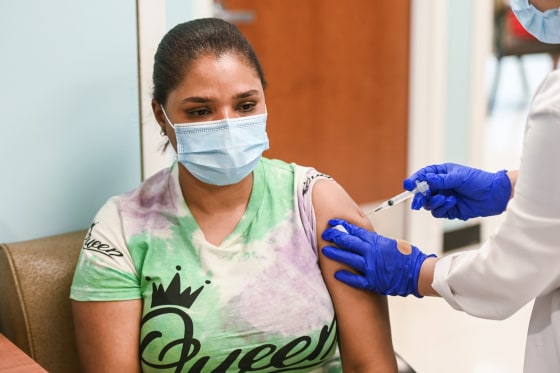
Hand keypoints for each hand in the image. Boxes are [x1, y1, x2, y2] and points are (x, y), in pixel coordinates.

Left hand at [321, 219, 435, 296]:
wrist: (418, 273)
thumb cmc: (406, 257)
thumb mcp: (391, 243)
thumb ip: (375, 241)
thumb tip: (362, 237)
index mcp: (377, 242)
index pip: (355, 231)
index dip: (342, 226)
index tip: (332, 223)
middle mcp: (372, 253)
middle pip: (349, 242)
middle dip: (335, 237)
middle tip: (324, 233)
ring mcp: (372, 267)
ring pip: (349, 259)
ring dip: (336, 254)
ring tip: (325, 251)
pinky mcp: (373, 282)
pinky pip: (356, 280)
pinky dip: (346, 277)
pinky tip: (336, 275)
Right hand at [404, 163, 511, 219]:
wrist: (495, 196)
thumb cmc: (480, 181)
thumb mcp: (459, 177)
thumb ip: (442, 180)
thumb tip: (427, 179)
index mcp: (441, 174)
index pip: (423, 176)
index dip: (414, 181)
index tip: (408, 185)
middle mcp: (440, 186)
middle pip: (422, 192)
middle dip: (419, 197)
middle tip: (417, 202)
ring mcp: (444, 198)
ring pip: (428, 204)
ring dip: (434, 202)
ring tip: (446, 199)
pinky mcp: (449, 210)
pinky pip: (438, 212)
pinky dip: (442, 208)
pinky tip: (452, 203)